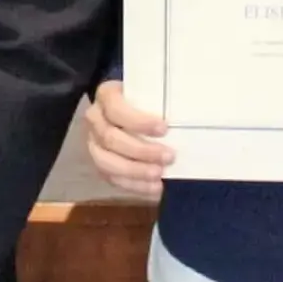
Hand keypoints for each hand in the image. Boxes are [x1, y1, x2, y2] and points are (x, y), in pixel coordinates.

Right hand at [83, 81, 169, 199]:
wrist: (129, 113)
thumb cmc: (145, 101)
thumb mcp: (150, 93)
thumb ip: (161, 102)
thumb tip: (189, 113)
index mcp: (106, 96)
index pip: (116, 109)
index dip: (139, 121)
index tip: (164, 129)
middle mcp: (94, 120)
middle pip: (111, 138)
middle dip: (141, 151)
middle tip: (169, 157)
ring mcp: (93, 144)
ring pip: (106, 162)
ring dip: (135, 171)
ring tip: (159, 175)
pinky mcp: (100, 164)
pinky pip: (112, 179)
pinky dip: (135, 185)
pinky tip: (155, 188)